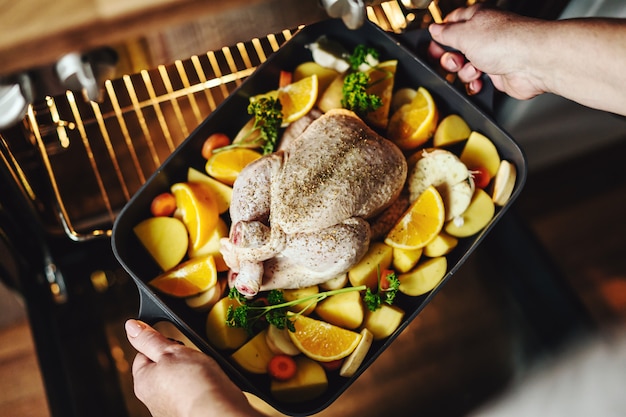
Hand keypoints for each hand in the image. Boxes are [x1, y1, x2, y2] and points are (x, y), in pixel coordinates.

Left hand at [125, 319, 261, 416]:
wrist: (219, 413)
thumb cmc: (196, 385)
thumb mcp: (171, 351)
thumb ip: (149, 339)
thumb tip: (131, 326)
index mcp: (143, 381)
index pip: (144, 353)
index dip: (162, 345)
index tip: (176, 345)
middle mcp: (152, 398)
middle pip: (162, 367)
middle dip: (177, 360)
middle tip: (191, 359)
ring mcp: (169, 408)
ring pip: (177, 381)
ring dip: (189, 374)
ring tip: (202, 373)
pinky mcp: (186, 412)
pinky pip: (190, 394)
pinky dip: (199, 388)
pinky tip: (207, 386)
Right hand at [427, 5, 546, 99]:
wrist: (532, 62)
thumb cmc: (505, 41)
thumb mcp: (464, 34)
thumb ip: (446, 33)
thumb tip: (435, 29)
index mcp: (477, 19)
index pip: (451, 23)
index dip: (440, 35)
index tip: (433, 46)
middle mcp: (485, 36)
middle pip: (456, 49)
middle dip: (451, 58)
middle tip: (455, 61)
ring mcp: (492, 55)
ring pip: (465, 67)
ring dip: (465, 72)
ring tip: (475, 70)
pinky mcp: (498, 74)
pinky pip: (477, 81)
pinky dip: (475, 84)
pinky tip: (480, 81)